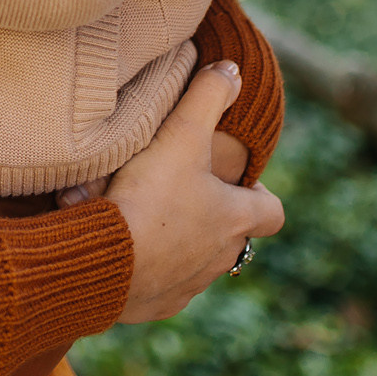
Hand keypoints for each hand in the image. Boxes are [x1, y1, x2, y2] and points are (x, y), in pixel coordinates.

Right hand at [106, 62, 283, 324]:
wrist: (104, 261)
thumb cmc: (149, 198)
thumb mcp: (180, 135)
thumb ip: (207, 97)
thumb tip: (233, 70)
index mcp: (234, 219)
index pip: (273, 212)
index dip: (260, 194)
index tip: (237, 180)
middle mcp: (220, 258)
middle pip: (232, 238)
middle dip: (213, 216)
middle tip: (182, 190)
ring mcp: (189, 286)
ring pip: (197, 263)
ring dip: (180, 242)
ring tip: (144, 216)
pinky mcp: (157, 305)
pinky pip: (161, 287)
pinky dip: (148, 269)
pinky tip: (122, 248)